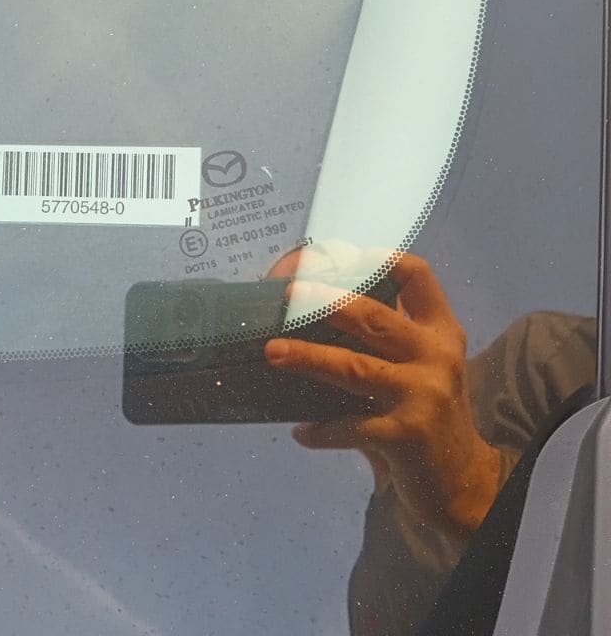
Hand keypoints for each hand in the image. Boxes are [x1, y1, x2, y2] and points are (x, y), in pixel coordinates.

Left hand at [264, 252, 501, 537]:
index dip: (380, 259)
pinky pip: (350, 426)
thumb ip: (384, 341)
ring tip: (272, 351)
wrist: (464, 482)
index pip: (418, 278)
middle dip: (326, 301)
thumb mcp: (420, 369)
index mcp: (439, 332)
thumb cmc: (428, 416)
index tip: (339, 254)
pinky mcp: (405, 435)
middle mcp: (435, 356)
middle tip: (287, 292)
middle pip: (374, 317)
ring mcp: (422, 395)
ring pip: (353, 367)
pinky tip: (301, 432)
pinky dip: (320, 430)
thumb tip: (311, 309)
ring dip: (307, 357)